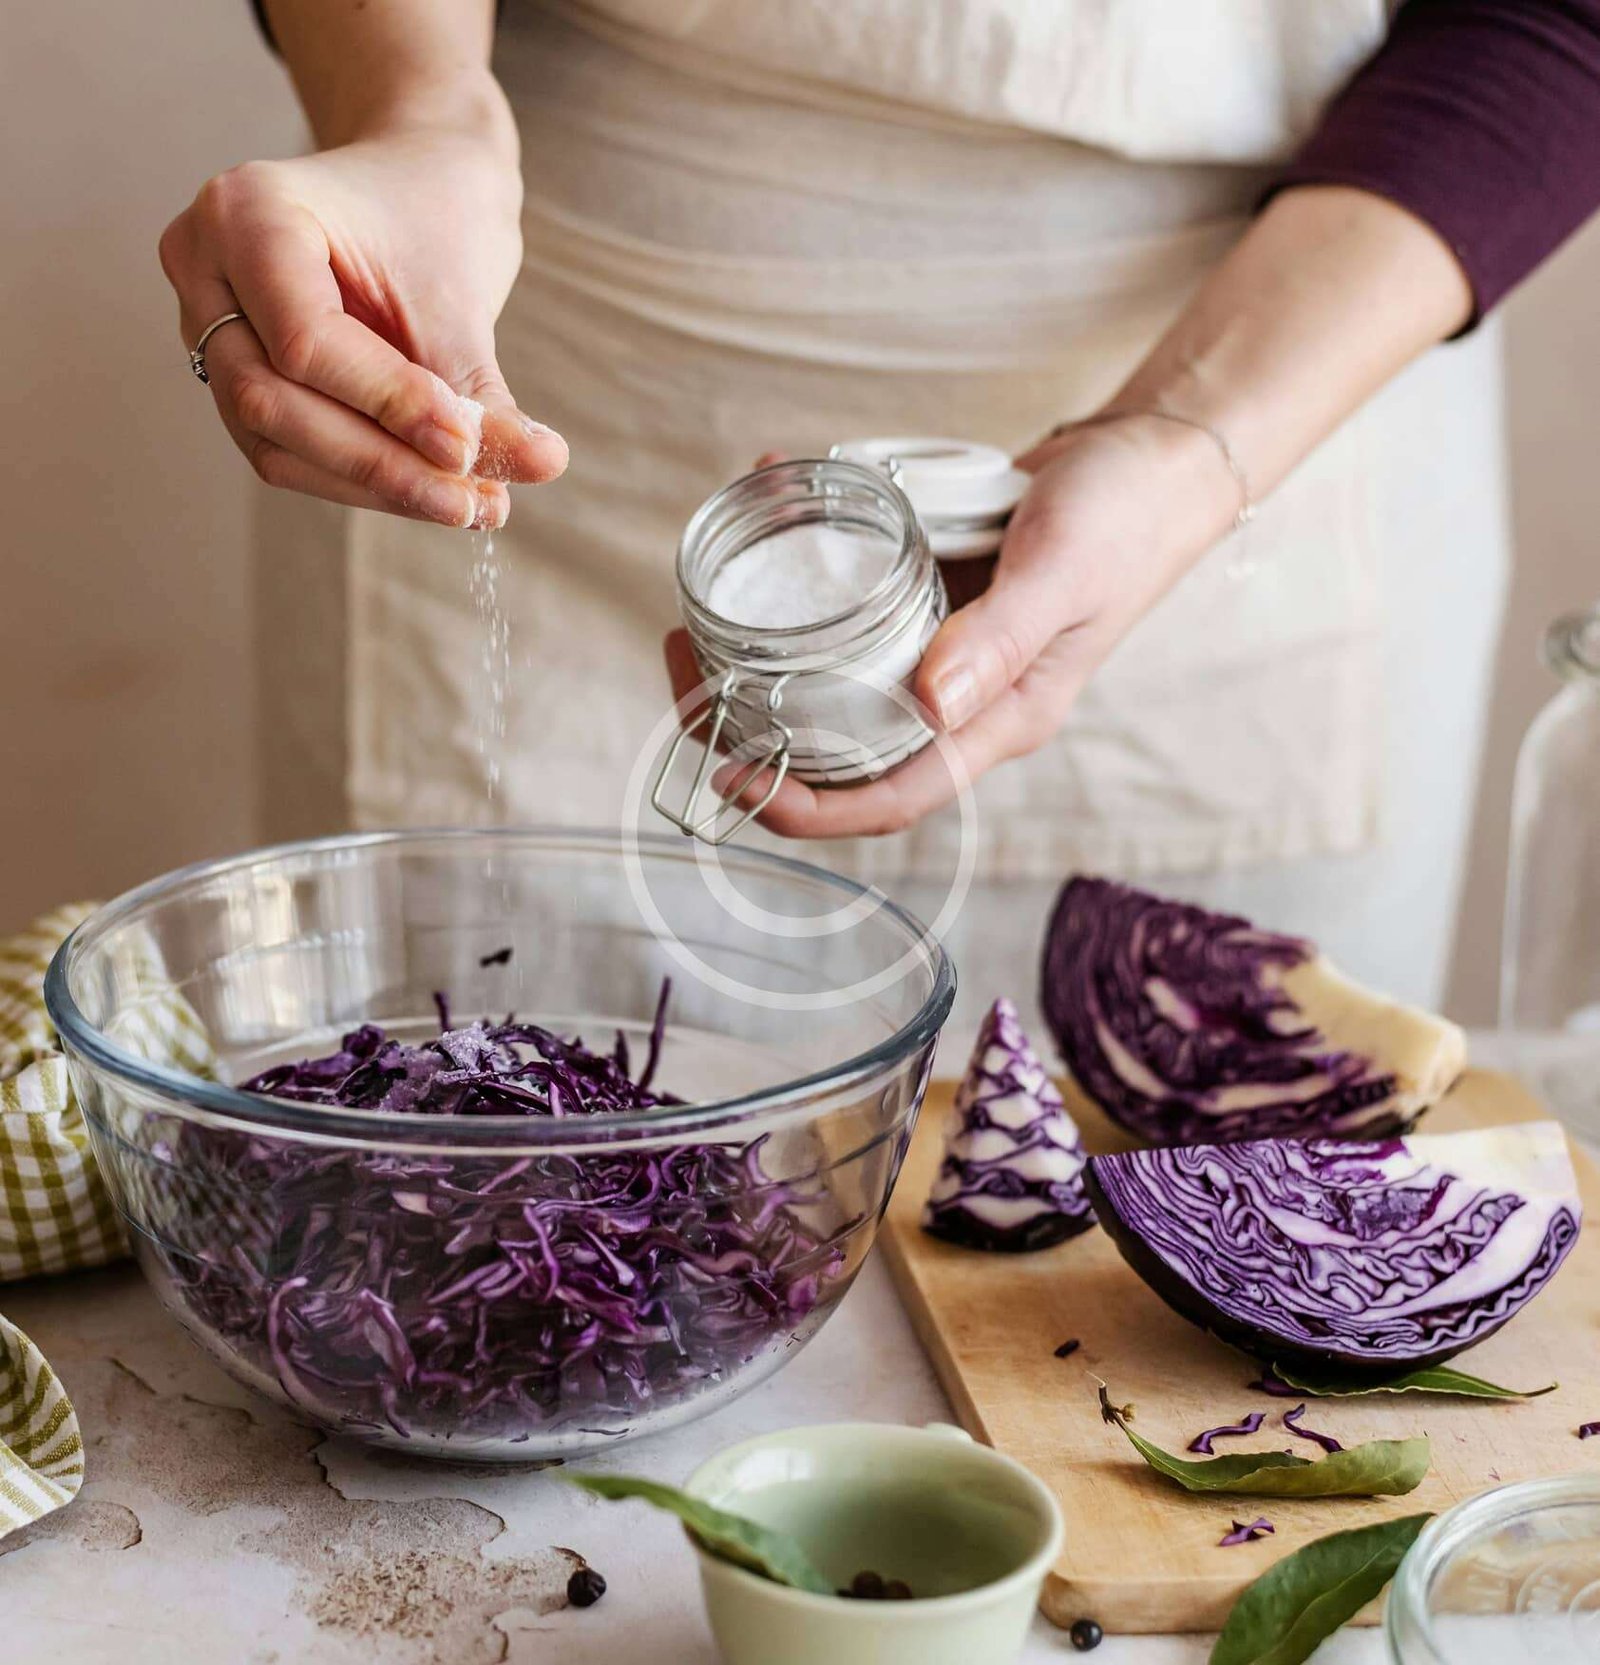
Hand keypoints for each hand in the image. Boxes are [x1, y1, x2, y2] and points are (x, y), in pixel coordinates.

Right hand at [159, 92, 567, 528]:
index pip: (304, 341)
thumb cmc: (434, 216)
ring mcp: (205, 323)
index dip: (389, 406)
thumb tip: (539, 465)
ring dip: (376, 488)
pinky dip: (363, 483)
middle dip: (381, 465)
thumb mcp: (460, 299)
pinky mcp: (233, 374)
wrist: (419, 185)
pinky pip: (286, 452)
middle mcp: (206, 267)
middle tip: (476, 503)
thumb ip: (482, 392)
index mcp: (246, 214)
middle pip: (271, 401)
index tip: (467, 449)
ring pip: (272, 442)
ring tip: (471, 506)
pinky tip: (436, 494)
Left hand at [663, 416, 1240, 837]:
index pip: (893, 796)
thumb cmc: (1128, 519)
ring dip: (760, 648)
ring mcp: (938, 646)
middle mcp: (958, 697)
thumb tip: (928, 705)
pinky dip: (802, 560)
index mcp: (996, 720)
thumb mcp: (1065, 572)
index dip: (808, 806)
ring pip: (833, 675)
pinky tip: (768, 499)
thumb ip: (1000, 636)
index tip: (733, 776)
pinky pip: (851, 598)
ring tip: (699, 607)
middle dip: (755, 726)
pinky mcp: (926, 594)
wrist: (1156, 458)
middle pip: (842, 745)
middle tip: (686, 669)